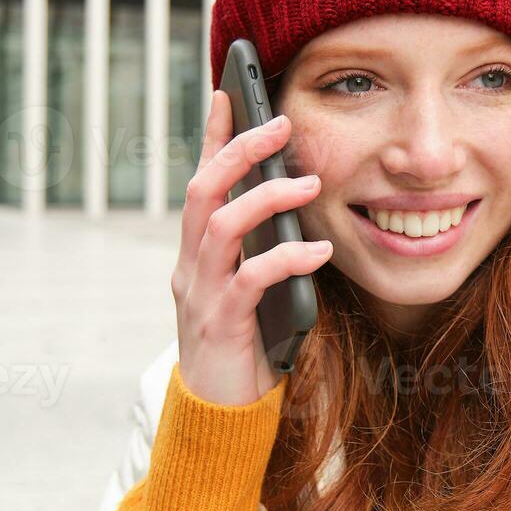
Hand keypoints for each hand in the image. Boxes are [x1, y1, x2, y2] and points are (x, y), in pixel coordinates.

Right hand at [170, 90, 332, 405]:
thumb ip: (262, 251)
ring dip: (266, 197)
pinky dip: (285, 259)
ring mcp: (201, 294)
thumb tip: (298, 205)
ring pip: (221, 225)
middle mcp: (191, 266)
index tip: (230, 93)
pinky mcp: (220, 325)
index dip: (214, 137)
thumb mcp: (251, 290)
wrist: (217, 417)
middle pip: (203, 190)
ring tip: (309, 184)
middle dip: (239, 150)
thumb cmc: (244, 348)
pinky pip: (250, 280)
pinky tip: (319, 252)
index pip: (202, 182)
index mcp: (198, 253)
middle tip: (281, 124)